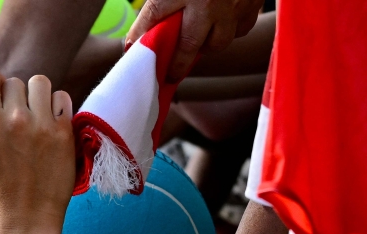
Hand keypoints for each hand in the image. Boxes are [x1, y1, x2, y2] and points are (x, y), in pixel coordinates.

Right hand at [0, 69, 73, 231]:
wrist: (27, 215)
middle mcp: (14, 118)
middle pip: (14, 81)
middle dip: (14, 96)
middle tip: (16, 118)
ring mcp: (41, 124)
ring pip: (40, 83)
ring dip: (37, 96)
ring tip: (35, 117)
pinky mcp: (63, 131)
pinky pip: (62, 97)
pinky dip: (57, 107)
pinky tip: (50, 125)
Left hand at [126, 0, 262, 81]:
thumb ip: (158, 3)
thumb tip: (137, 31)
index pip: (153, 17)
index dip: (140, 36)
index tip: (132, 49)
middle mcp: (208, 2)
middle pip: (189, 46)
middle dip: (178, 63)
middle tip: (170, 72)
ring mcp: (234, 4)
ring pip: (219, 42)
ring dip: (207, 46)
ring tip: (197, 43)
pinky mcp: (254, 1)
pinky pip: (242, 27)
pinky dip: (232, 29)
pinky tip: (223, 24)